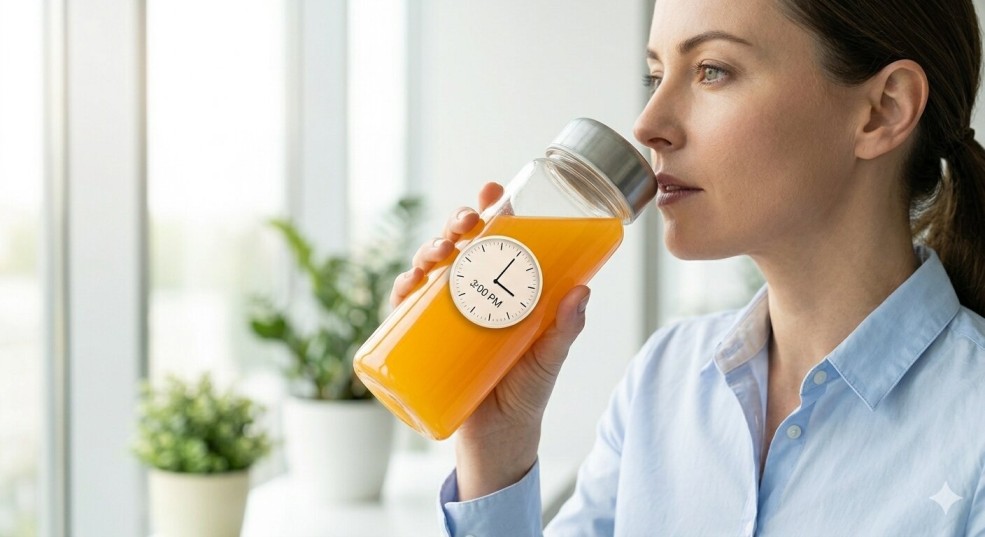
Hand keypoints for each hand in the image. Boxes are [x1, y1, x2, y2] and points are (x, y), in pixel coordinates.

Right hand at [387, 181, 590, 500]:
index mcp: (505, 288)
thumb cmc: (526, 394)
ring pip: (431, 267)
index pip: (498, 239)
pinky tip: (408, 284)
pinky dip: (402, 289)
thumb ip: (565, 330)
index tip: (494, 191)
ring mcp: (446, 314)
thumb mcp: (548, 360)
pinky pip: (405, 307)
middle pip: (460, 245)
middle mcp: (473, 293)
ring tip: (440, 254)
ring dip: (429, 249)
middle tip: (467, 222)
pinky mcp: (423, 338)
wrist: (498, 440)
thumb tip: (582, 293)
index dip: (493, 210)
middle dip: (457, 224)